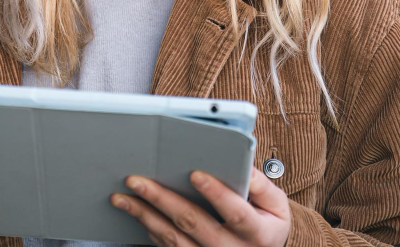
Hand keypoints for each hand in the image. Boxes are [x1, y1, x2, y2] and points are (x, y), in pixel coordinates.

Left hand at [110, 167, 290, 246]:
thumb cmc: (267, 225)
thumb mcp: (277, 206)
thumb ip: (261, 185)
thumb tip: (240, 161)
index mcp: (257, 233)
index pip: (236, 212)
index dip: (216, 194)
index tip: (195, 173)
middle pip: (193, 223)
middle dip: (162, 199)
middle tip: (136, 179)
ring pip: (173, 238)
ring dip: (144, 215)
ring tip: (122, 196)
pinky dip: (148, 228)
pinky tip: (135, 211)